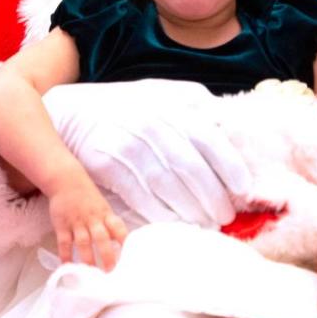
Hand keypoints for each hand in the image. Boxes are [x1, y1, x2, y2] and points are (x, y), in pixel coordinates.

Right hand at [43, 80, 249, 227]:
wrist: (73, 112)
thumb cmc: (127, 106)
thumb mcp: (162, 93)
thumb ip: (196, 104)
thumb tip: (232, 124)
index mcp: (169, 105)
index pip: (208, 138)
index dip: (229, 168)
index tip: (243, 191)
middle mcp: (149, 123)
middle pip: (189, 167)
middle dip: (212, 197)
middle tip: (225, 217)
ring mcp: (125, 144)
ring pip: (166, 185)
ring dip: (189, 210)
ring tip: (205, 224)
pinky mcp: (105, 164)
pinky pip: (138, 195)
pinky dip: (158, 213)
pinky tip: (173, 223)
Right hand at [48, 177, 127, 270]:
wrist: (66, 181)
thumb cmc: (88, 197)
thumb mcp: (103, 208)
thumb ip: (110, 225)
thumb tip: (120, 246)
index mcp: (105, 215)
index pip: (118, 228)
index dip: (125, 241)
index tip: (130, 256)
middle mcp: (92, 219)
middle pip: (101, 238)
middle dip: (107, 255)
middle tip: (110, 272)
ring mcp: (76, 222)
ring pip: (83, 242)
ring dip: (88, 258)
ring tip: (91, 274)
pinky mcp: (62, 225)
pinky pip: (64, 242)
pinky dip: (65, 255)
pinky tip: (67, 266)